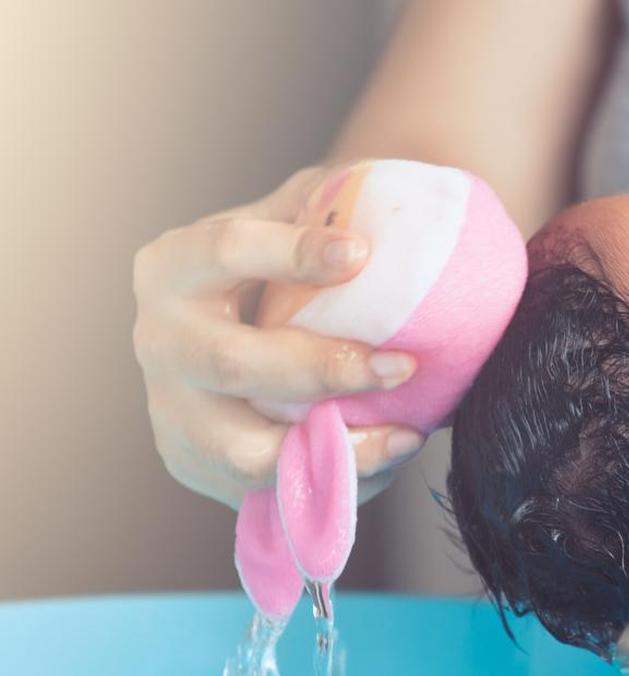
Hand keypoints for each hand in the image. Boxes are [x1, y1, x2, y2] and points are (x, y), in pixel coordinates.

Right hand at [132, 165, 424, 508]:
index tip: (363, 252)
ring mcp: (172, 413)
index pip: (225, 249)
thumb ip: (327, 203)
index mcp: (173, 267)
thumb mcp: (285, 222)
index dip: (291, 251)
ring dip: (336, 446)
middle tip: (401, 365)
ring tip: (406, 434)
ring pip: (245, 450)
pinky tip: (388, 456)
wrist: (234, 329)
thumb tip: (393, 200)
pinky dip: (337, 480)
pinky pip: (269, 490)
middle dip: (324, 368)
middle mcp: (159, 341)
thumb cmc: (273, 268)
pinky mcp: (198, 466)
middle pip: (232, 362)